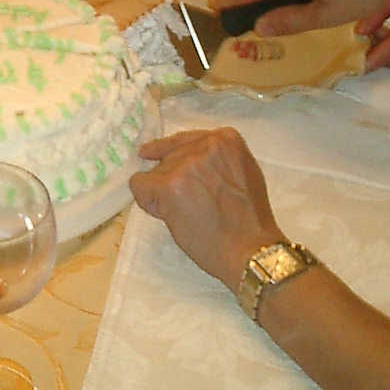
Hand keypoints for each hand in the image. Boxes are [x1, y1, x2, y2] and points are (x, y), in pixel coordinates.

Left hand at [128, 127, 285, 286]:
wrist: (249, 249)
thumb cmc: (250, 220)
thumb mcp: (243, 173)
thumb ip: (217, 159)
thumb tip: (182, 155)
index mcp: (226, 139)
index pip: (186, 140)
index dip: (174, 155)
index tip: (153, 154)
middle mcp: (205, 146)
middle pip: (169, 156)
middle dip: (172, 178)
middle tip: (191, 206)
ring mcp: (186, 165)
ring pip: (155, 172)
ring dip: (163, 192)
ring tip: (188, 215)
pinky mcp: (168, 186)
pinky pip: (139, 185)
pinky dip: (147, 201)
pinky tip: (167, 215)